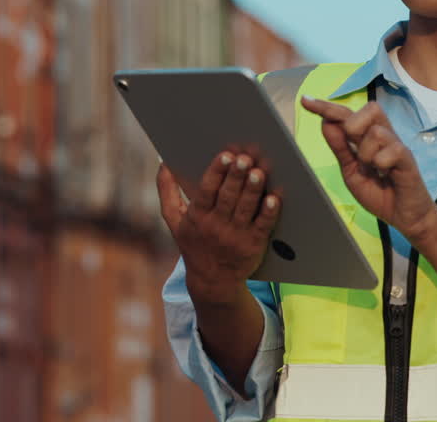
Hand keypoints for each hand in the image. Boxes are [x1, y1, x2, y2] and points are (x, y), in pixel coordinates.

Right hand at [156, 152, 280, 303]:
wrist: (212, 281)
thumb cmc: (194, 243)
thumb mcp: (175, 220)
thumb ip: (167, 191)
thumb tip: (162, 163)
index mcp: (197, 216)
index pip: (206, 191)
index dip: (216, 172)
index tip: (225, 155)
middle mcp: (216, 226)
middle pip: (227, 197)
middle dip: (236, 177)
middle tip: (244, 158)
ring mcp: (236, 236)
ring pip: (245, 209)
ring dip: (252, 190)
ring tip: (258, 172)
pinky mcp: (254, 245)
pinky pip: (263, 226)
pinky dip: (269, 212)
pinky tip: (274, 198)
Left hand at [300, 95, 436, 242]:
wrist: (404, 217)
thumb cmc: (379, 192)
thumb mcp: (351, 171)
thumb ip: (340, 148)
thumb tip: (325, 123)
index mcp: (368, 137)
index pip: (347, 114)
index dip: (326, 107)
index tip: (305, 101)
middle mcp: (384, 135)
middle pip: (370, 108)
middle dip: (353, 125)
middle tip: (354, 150)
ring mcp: (397, 145)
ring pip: (376, 132)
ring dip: (366, 154)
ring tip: (372, 170)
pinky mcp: (408, 159)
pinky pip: (392, 150)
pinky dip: (381, 164)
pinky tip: (385, 175)